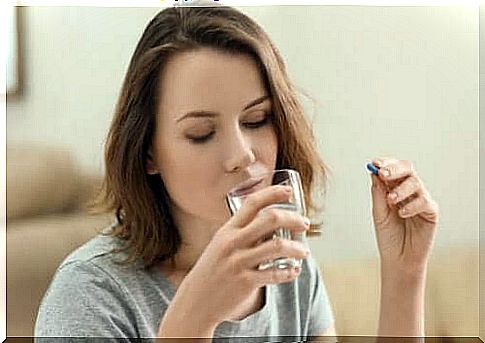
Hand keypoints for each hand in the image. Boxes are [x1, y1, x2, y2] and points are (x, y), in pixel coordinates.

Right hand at [170, 185, 309, 326]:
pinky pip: (274, 273)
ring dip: (296, 247)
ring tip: (304, 251)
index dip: (273, 193)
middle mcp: (233, 242)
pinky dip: (289, 272)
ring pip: (277, 246)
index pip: (252, 203)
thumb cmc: (211, 271)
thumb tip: (268, 223)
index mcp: (227, 230)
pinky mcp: (245, 282)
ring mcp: (239, 262)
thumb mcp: (220, 245)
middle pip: (270, 219)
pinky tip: (294, 271)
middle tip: (304, 224)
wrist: (195, 302)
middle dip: (293, 218)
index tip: (289, 192)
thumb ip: (241, 233)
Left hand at [369, 157, 438, 275]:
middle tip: (383, 173)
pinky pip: (424, 201)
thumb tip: (374, 173)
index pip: (392, 169)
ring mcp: (420, 199)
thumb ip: (378, 194)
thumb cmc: (388, 236)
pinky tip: (402, 214)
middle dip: (395, 169)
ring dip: (401, 189)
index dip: (385, 163)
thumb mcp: (379, 213)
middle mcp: (408, 190)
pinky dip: (412, 205)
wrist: (398, 258)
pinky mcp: (431, 212)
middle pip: (407, 169)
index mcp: (393, 188)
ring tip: (391, 200)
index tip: (375, 163)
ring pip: (415, 182)